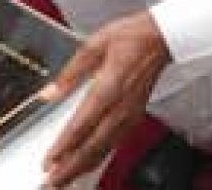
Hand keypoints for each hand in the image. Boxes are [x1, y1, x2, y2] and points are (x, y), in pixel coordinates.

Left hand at [38, 11, 172, 187]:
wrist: (162, 37)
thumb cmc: (130, 37)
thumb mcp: (92, 45)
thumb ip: (69, 74)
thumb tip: (49, 93)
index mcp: (109, 88)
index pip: (82, 125)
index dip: (64, 147)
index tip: (49, 162)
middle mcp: (120, 107)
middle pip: (93, 146)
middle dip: (71, 168)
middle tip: (51, 183)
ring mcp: (130, 114)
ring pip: (104, 149)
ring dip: (83, 167)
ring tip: (64, 180)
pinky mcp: (134, 115)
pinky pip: (114, 143)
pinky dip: (98, 157)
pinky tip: (88, 164)